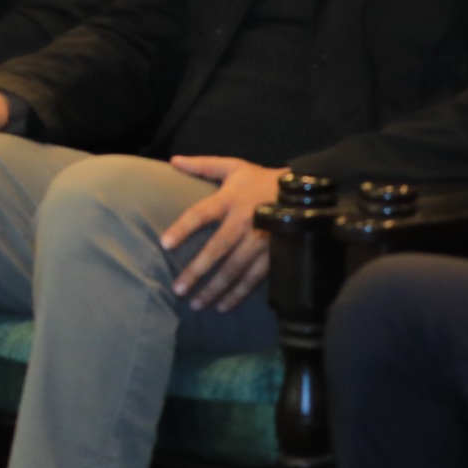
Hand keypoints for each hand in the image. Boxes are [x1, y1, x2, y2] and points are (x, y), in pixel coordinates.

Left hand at [161, 156, 283, 311]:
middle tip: (178, 289)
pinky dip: (239, 294)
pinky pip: (255, 278)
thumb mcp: (233, 167)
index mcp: (230, 199)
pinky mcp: (276, 255)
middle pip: (217, 249)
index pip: (200, 214)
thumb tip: (173, 161)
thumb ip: (203, 166)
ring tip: (197, 304)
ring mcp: (262, 241)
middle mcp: (244, 222)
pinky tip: (224, 306)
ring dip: (215, 289)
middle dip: (197, 270)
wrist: (304, 191)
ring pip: (235, 269)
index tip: (163, 244)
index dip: (182, 228)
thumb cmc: (261, 179)